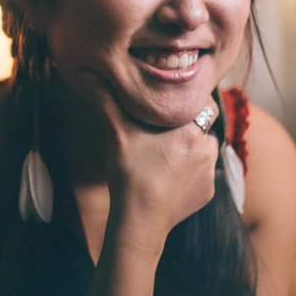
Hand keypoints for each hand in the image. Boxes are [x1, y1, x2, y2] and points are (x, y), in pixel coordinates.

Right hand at [74, 70, 219, 235]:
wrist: (140, 221)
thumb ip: (105, 99)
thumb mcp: (115, 131)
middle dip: (187, 123)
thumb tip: (86, 73)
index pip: (204, 100)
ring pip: (204, 148)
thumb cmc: (130, 173)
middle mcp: (208, 147)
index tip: (171, 102)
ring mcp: (210, 173)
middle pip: (203, 124)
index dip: (189, 99)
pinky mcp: (208, 193)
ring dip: (189, 146)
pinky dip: (189, 170)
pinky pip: (202, 172)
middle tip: (163, 126)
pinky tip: (168, 174)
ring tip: (164, 151)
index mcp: (191, 128)